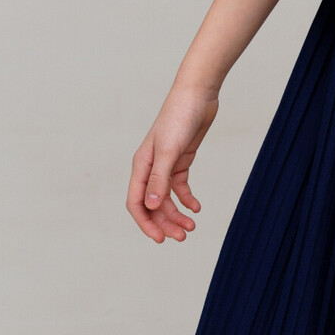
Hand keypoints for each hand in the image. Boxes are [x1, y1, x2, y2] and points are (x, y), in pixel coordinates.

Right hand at [126, 83, 218, 242]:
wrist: (198, 94)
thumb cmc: (179, 117)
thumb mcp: (169, 150)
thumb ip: (160, 179)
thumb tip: (151, 206)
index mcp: (141, 165)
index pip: (136, 202)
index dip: (146, 223)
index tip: (160, 239)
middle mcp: (150, 167)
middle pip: (153, 204)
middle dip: (165, 222)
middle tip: (183, 236)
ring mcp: (166, 164)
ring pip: (167, 198)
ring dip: (177, 214)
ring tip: (192, 226)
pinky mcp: (181, 159)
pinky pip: (180, 186)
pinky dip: (187, 198)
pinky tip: (196, 207)